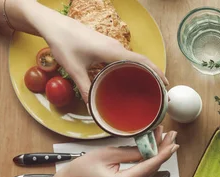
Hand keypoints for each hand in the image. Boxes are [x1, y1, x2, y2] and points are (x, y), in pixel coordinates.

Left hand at [41, 15, 168, 101]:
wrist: (54, 24)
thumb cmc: (64, 43)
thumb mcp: (74, 69)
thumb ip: (85, 89)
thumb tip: (93, 108)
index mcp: (113, 52)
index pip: (142, 61)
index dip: (156, 72)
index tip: (166, 84)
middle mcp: (116, 47)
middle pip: (142, 60)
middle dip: (154, 73)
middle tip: (161, 89)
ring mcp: (112, 44)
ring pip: (134, 58)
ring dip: (145, 69)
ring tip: (150, 84)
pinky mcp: (106, 45)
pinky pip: (126, 56)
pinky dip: (134, 66)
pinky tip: (131, 75)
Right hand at [56, 126, 178, 176]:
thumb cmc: (86, 166)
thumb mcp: (108, 154)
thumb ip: (132, 153)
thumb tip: (151, 147)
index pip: (147, 167)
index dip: (162, 154)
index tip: (173, 144)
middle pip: (151, 169)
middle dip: (163, 151)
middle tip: (173, 135)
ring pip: (149, 170)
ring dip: (158, 153)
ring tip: (167, 137)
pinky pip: (143, 172)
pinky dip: (150, 160)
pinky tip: (157, 147)